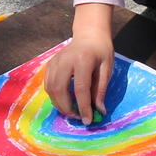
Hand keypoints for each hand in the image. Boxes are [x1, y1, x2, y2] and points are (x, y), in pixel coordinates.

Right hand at [43, 1, 114, 123]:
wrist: (89, 35)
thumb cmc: (101, 52)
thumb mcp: (106, 69)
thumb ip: (100, 90)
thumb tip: (100, 111)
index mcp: (83, 60)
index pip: (80, 89)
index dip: (84, 107)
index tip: (88, 120)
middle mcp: (65, 60)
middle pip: (60, 90)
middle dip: (67, 108)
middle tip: (78, 117)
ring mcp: (55, 61)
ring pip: (51, 89)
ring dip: (59, 104)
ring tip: (72, 111)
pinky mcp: (50, 64)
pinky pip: (48, 85)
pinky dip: (54, 96)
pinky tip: (64, 101)